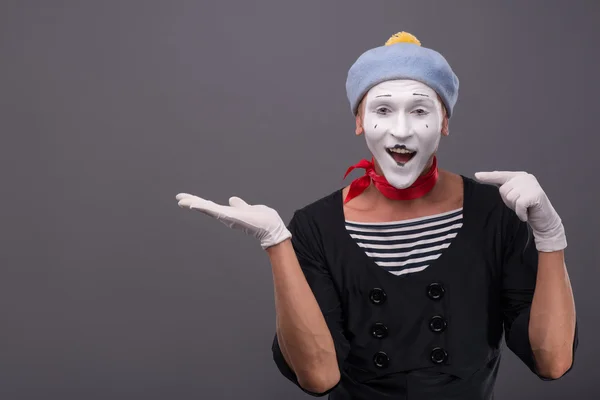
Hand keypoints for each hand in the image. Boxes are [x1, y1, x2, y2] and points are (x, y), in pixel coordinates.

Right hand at [176, 193, 291, 249]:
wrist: (272, 229)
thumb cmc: (263, 220)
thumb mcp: (248, 208)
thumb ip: (240, 205)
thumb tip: (232, 200)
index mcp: (229, 213)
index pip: (211, 206)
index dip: (199, 202)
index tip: (187, 198)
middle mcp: (226, 216)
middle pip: (206, 208)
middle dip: (192, 202)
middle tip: (179, 198)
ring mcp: (228, 217)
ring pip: (208, 209)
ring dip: (195, 204)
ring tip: (182, 200)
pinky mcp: (231, 217)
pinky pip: (216, 211)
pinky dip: (205, 208)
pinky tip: (195, 204)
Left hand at [474, 171, 565, 251]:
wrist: (544, 219)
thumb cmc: (527, 208)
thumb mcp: (514, 196)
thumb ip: (505, 187)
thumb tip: (491, 176)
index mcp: (519, 176)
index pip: (500, 175)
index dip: (488, 176)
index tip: (477, 175)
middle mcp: (525, 178)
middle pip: (503, 190)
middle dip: (509, 202)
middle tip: (520, 205)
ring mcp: (531, 185)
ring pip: (510, 198)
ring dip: (515, 207)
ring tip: (524, 208)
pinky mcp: (535, 195)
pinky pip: (518, 205)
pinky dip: (521, 213)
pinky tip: (526, 214)